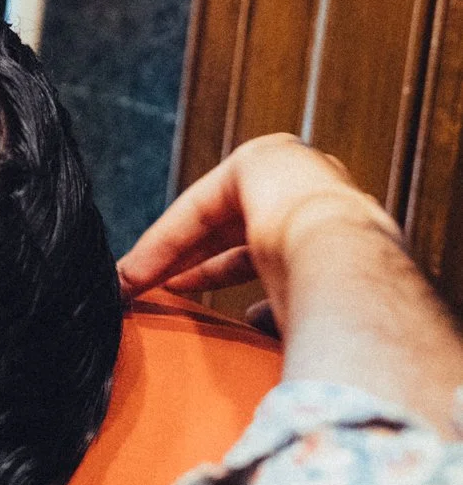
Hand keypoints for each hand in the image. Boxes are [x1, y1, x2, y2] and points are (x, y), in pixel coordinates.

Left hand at [117, 133, 397, 332]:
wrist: (351, 269)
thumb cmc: (346, 313)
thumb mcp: (318, 320)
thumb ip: (286, 313)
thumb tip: (258, 323)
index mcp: (339, 235)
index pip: (269, 253)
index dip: (224, 275)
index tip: (192, 303)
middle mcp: (319, 196)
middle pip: (237, 231)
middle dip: (193, 264)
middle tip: (156, 291)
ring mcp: (293, 172)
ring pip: (213, 218)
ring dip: (171, 254)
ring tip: (133, 285)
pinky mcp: (258, 161)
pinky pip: (198, 209)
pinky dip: (163, 244)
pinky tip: (137, 275)